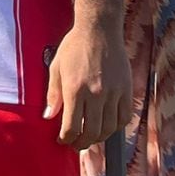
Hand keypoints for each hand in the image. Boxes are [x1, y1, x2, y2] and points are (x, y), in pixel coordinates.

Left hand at [43, 13, 129, 149]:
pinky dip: (116, 127)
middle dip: (81, 144)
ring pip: (108, 128)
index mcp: (75, 89)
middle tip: (76, 145)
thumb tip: (48, 116)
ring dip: (98, 138)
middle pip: (91, 132)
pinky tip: (107, 126)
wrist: (99, 30)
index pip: (71, 127)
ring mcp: (113, 93)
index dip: (66, 139)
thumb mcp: (56, 68)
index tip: (62, 140)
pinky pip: (124, 117)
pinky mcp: (126, 90)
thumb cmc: (74, 47)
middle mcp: (95, 94)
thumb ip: (53, 94)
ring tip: (90, 137)